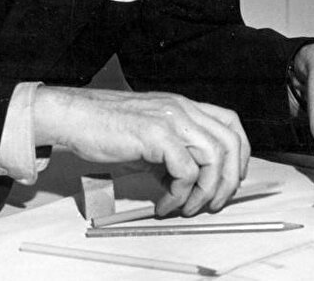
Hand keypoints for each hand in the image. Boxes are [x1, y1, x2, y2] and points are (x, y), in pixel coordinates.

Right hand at [33, 86, 249, 216]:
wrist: (74, 117)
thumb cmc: (105, 127)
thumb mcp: (148, 138)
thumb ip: (173, 154)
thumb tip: (190, 184)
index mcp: (181, 106)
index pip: (230, 123)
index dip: (240, 154)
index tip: (230, 180)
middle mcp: (181, 108)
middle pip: (231, 141)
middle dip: (229, 180)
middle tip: (213, 203)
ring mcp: (170, 118)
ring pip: (214, 157)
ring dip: (206, 191)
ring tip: (186, 207)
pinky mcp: (155, 134)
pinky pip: (186, 170)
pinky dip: (180, 194)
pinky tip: (164, 202)